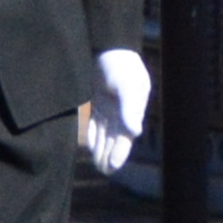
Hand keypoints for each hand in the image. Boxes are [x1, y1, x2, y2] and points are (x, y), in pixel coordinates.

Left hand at [82, 45, 153, 180]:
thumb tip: (134, 132)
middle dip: (109, 154)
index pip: (124, 139)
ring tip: (97, 163)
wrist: (111, 50)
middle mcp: (121, 113)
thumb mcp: (129, 88)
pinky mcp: (98, 101)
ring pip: (105, 133)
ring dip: (101, 147)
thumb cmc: (123, 69)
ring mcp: (109, 107)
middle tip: (102, 171)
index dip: (119, 153)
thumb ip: (130, 109)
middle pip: (114, 139)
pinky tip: (88, 144)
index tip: (112, 168)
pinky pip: (95, 122)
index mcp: (131, 113)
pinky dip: (93, 133)